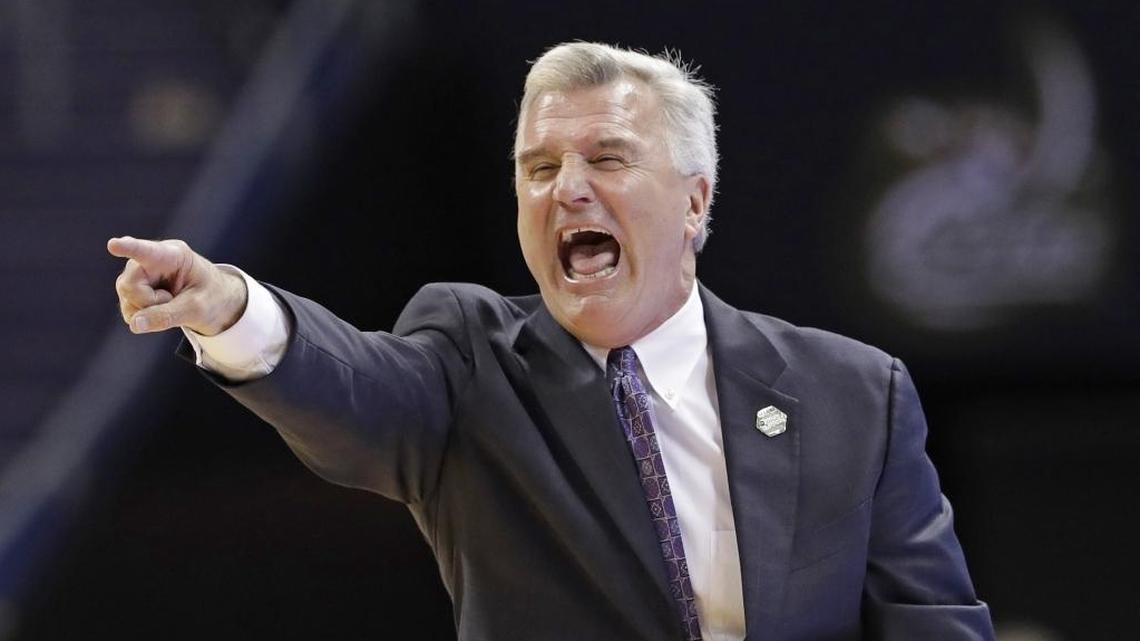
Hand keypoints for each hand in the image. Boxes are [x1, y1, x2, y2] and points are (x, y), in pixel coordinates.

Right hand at [108, 236, 247, 335]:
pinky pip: (129, 311)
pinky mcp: (133, 291)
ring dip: (148, 311)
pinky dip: (145, 318)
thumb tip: (134, 324)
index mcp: (172, 255)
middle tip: (172, 300)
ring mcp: (138, 275)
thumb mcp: (197, 309)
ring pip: (126, 299)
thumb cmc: (211, 297)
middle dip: (148, 302)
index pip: (147, 251)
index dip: (129, 248)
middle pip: (129, 285)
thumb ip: (167, 316)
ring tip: (170, 302)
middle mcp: (148, 261)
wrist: (215, 301)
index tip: (113, 244)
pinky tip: (161, 309)